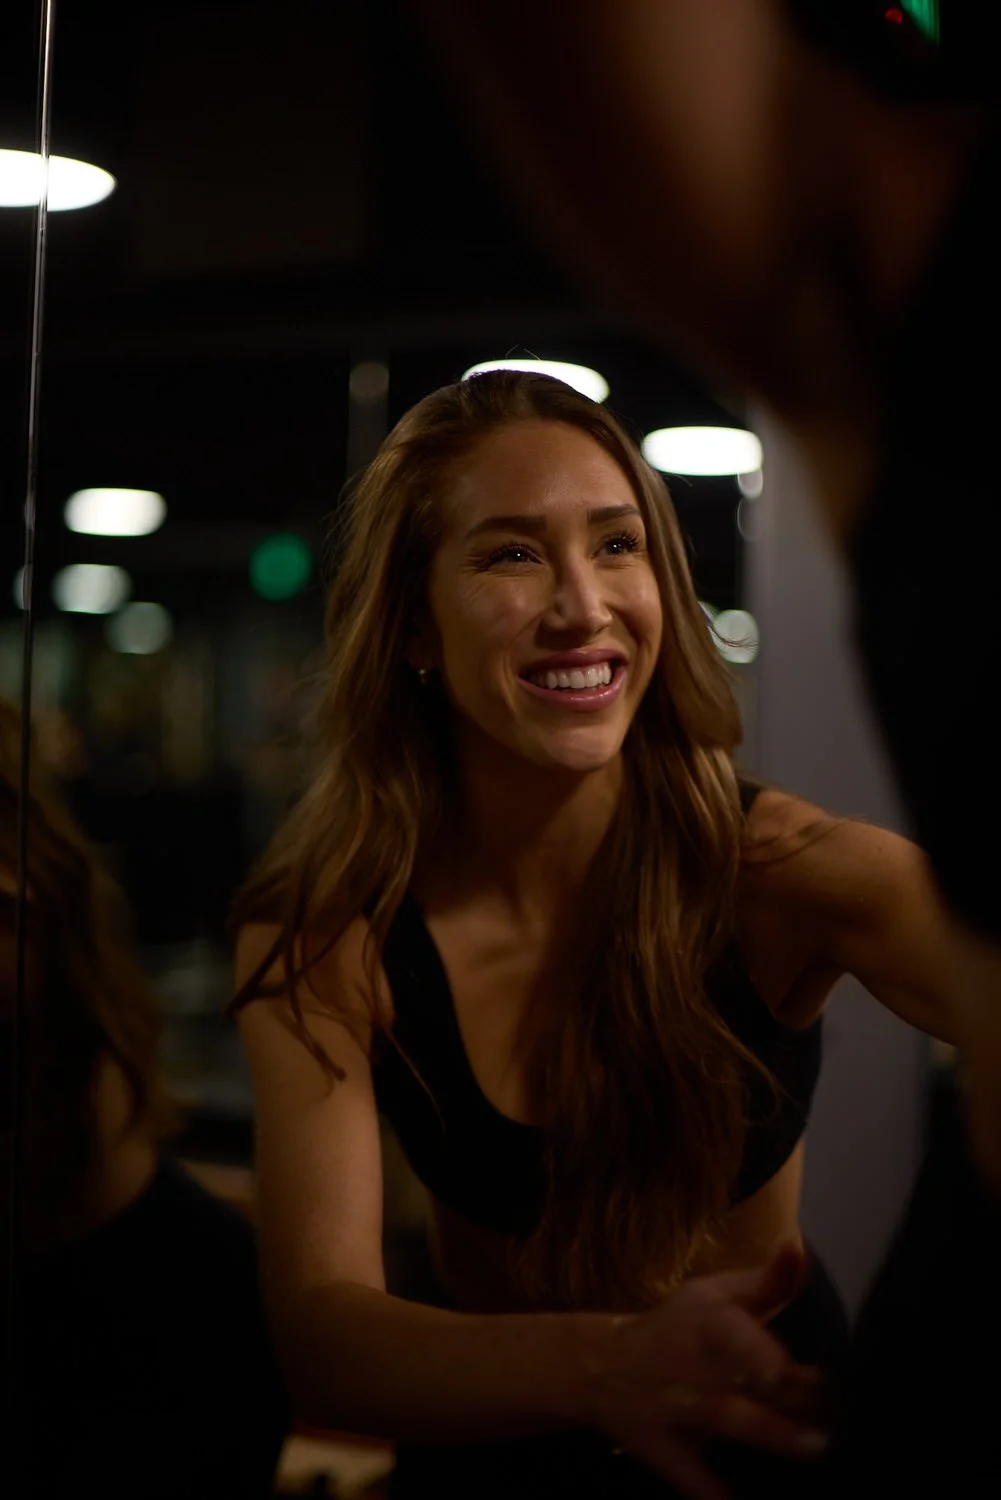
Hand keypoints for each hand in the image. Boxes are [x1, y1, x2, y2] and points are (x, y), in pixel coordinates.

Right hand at [586, 1243, 828, 1499]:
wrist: (599, 1365)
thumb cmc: (675, 1328)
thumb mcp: (713, 1295)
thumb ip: (764, 1281)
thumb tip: (799, 1247)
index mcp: (704, 1321)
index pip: (734, 1330)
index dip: (765, 1351)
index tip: (808, 1373)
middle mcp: (688, 1362)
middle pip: (738, 1376)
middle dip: (783, 1398)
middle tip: (830, 1417)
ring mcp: (672, 1407)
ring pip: (721, 1419)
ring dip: (766, 1433)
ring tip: (813, 1446)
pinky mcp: (659, 1446)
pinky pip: (687, 1475)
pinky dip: (712, 1494)